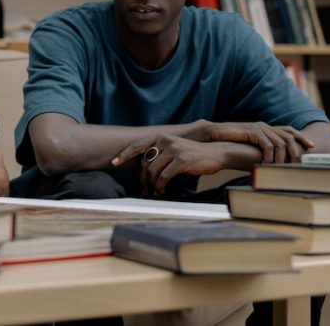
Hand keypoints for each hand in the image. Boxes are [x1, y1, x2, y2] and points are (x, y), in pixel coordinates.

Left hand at [112, 135, 228, 196]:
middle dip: (141, 179)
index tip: (113, 163)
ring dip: (150, 185)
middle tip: (143, 190)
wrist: (216, 154)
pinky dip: (160, 186)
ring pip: (152, 171)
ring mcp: (173, 149)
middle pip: (144, 162)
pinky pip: (164, 176)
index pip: (137, 145)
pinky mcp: (181, 160)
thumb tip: (143, 168)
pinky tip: (161, 191)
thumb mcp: (174, 149)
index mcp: (160, 137)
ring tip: (153, 192)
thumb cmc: (193, 155)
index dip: (124, 155)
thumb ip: (159, 154)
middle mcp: (164, 140)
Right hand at [193, 121, 312, 163]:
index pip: (289, 130)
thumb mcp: (251, 146)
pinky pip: (267, 144)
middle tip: (300, 162)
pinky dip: (270, 154)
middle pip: (289, 134)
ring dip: (284, 155)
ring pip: (280, 141)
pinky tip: (268, 163)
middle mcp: (265, 126)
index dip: (301, 136)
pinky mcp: (252, 131)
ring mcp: (259, 128)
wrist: (215, 135)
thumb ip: (262, 151)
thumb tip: (274, 164)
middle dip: (297, 148)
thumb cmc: (232, 143)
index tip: (312, 146)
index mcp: (266, 128)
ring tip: (284, 167)